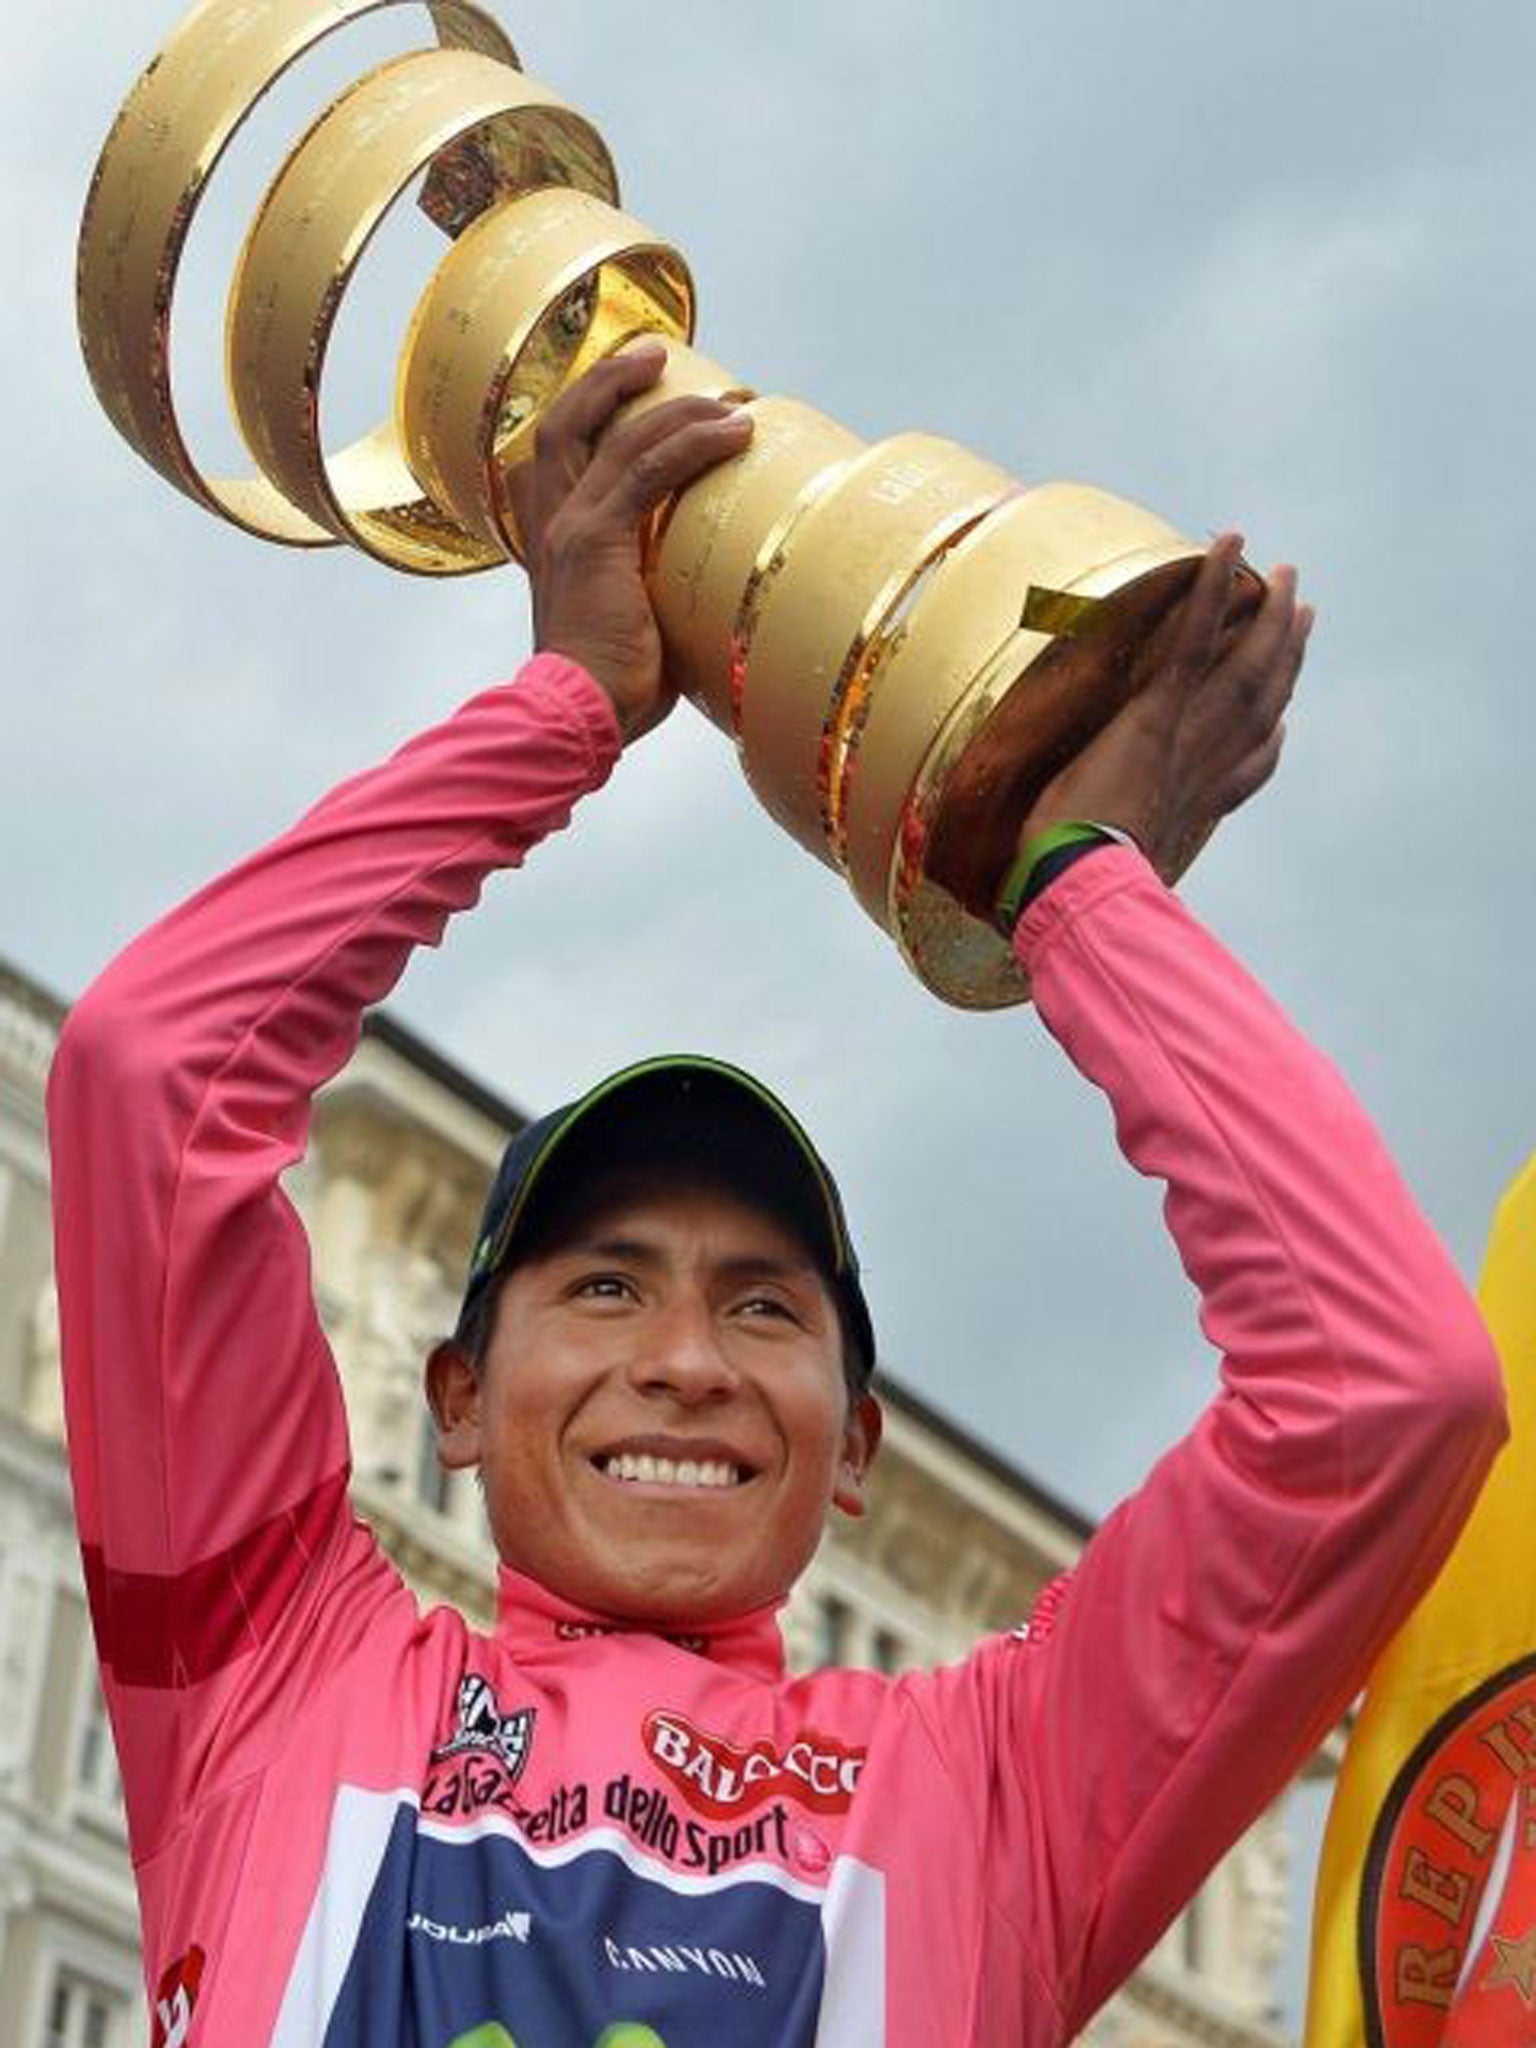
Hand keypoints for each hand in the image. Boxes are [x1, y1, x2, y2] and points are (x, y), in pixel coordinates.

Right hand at [511, 342, 754, 742]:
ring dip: (675, 409)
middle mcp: (550, 523)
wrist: (576, 717)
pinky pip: (647, 470)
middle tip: (657, 355)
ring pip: (616, 435)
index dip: (586, 415)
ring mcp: (569, 528)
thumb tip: (711, 603)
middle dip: (610, 380)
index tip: (629, 391)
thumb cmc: (607, 693)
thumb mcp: (629, 629)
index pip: (553, 458)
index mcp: (550, 542)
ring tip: (727, 403)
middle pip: (567, 422)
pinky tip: (730, 435)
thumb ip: (653, 599)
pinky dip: (690, 443)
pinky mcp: (597, 540)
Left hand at [1016, 534, 1312, 878]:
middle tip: (1303, 613)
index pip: (1247, 770)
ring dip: (1267, 615)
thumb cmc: (1070, 887)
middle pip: (1262, 705)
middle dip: (1286, 658)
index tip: (1285, 719)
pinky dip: (1212, 588)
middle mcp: (1204, 769)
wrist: (1075, 883)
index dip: (1270, 742)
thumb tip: (1065, 866)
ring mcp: (1186, 736)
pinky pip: (1192, 639)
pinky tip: (1228, 544)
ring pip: (1245, 666)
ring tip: (1283, 574)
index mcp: (1191, 809)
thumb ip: (1100, 857)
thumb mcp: (1096, 870)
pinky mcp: (1157, 712)